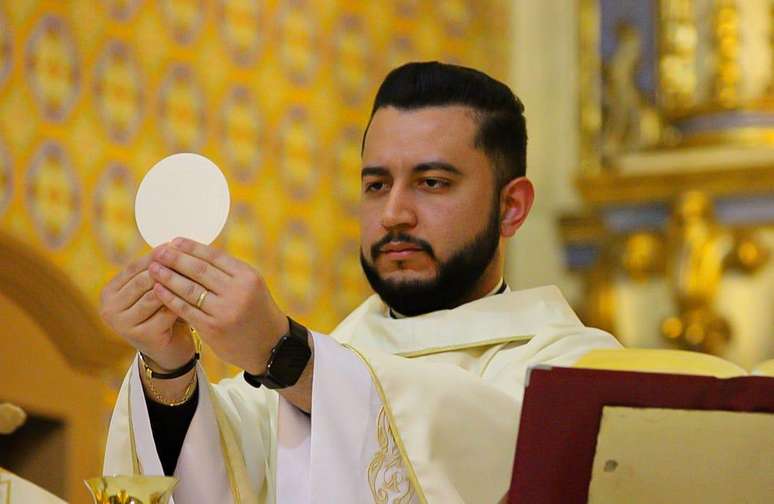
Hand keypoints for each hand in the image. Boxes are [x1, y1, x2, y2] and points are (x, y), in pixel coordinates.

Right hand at [100, 252, 194, 369]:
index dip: (155, 256)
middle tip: (189, 257)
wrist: (168, 348)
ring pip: (154, 295)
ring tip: (195, 273)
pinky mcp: (142, 336)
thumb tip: (170, 243)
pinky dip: (182, 302)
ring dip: (176, 283)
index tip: (175, 244)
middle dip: (167, 267)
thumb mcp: (153, 289)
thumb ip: (155, 270)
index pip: (133, 268)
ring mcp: (123, 324)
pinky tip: (197, 295)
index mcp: (109, 292)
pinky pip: (166, 312)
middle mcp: (110, 309)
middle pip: (143, 280)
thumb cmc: (162, 312)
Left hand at [148, 238, 288, 373]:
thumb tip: (194, 253)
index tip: (174, 241)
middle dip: (175, 259)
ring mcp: (225, 311)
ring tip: (153, 268)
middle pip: (200, 270)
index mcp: (248, 276)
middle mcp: (238, 292)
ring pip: (190, 289)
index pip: (214, 256)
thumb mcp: (251, 286)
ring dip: (168, 277)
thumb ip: (228, 272)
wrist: (271, 346)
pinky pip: (186, 309)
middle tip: (158, 251)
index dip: (192, 248)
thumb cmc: (257, 311)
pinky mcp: (213, 329)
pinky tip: (159, 290)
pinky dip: (170, 298)